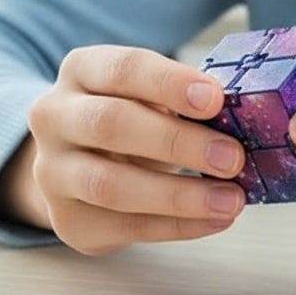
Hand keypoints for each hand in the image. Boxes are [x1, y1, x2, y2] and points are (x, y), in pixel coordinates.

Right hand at [0, 45, 246, 253]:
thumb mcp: (146, 92)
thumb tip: (242, 113)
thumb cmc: (129, 115)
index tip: (216, 99)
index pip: (123, 69)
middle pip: (111, 124)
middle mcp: (55, 116)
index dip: (169, 83)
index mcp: (81, 70)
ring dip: (179, 195)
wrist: (77, 161)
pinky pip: (127, 225)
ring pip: (111, 185)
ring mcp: (53, 172)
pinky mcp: (69, 220)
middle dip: (178, 142)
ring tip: (230, 199)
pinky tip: (216, 218)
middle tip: (232, 157)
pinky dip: (178, 225)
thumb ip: (181, 97)